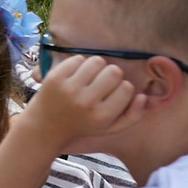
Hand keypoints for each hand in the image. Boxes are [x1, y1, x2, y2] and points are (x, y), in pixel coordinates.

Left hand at [23, 53, 141, 150]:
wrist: (45, 127)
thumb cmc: (82, 125)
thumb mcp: (109, 128)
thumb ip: (132, 116)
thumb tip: (143, 97)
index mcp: (102, 116)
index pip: (127, 88)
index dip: (123, 87)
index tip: (113, 93)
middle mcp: (86, 102)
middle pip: (114, 71)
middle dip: (111, 74)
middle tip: (101, 83)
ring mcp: (68, 89)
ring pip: (97, 61)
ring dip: (96, 66)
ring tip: (90, 77)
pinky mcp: (54, 78)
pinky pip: (78, 58)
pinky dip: (79, 63)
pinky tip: (75, 75)